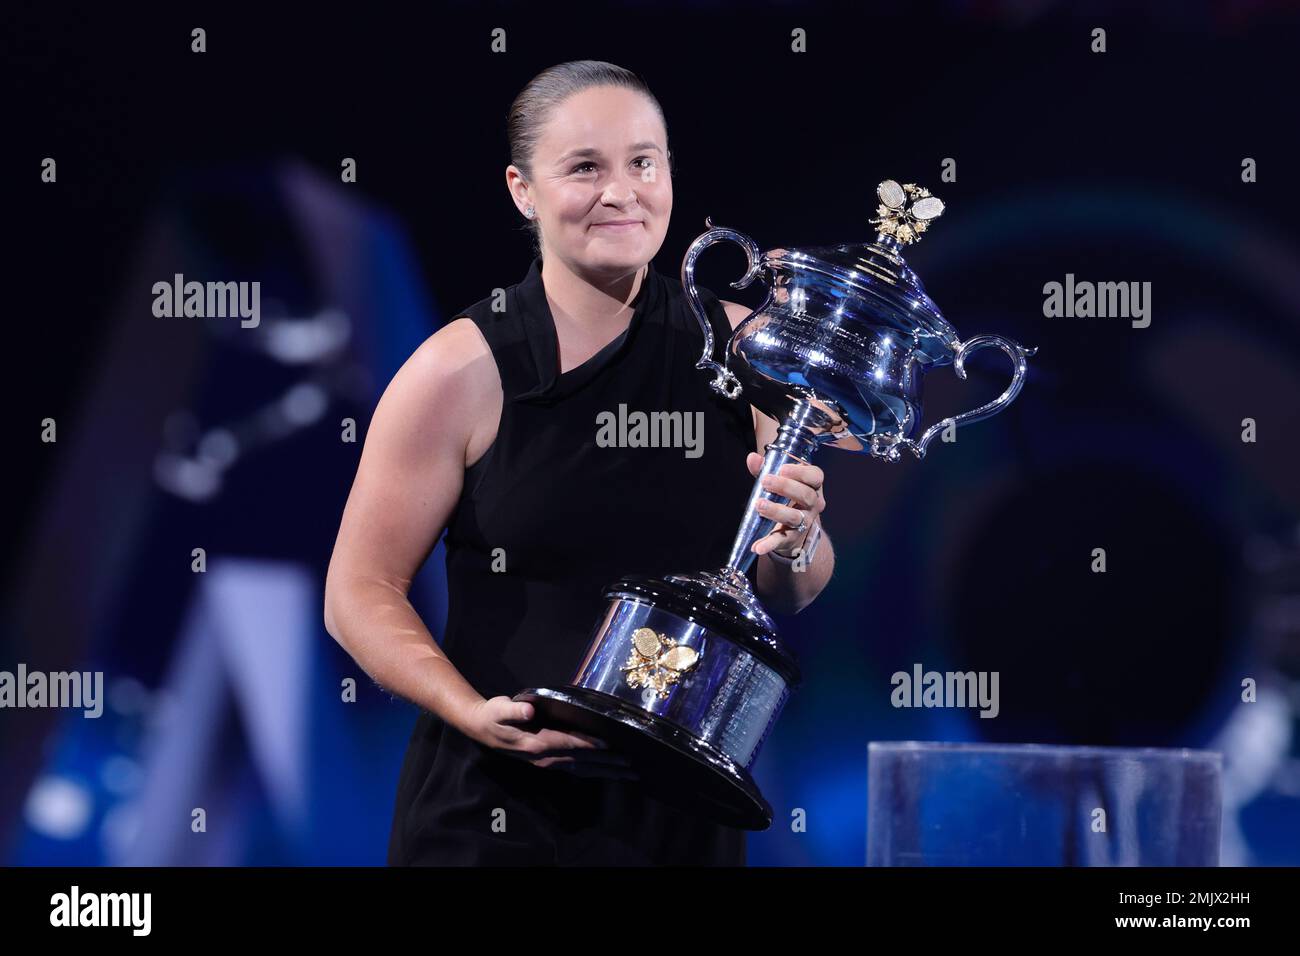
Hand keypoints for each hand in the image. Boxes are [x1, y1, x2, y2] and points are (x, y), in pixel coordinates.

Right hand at [461, 696, 639, 780]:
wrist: (480, 728)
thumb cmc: (493, 714)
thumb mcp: (500, 708)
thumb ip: (514, 709)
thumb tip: (528, 709)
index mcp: (537, 743)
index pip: (569, 744)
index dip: (590, 745)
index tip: (611, 746)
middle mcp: (545, 757)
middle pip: (582, 762)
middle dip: (607, 765)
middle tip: (632, 767)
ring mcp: (547, 762)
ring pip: (582, 770)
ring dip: (605, 772)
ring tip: (628, 774)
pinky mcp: (548, 761)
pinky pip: (575, 770)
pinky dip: (593, 771)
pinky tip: (607, 773)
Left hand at [745, 453, 825, 557]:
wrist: (794, 528)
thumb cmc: (786, 496)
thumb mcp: (777, 480)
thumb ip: (765, 468)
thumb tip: (752, 458)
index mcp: (812, 486)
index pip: (816, 476)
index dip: (801, 472)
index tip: (783, 469)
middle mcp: (813, 504)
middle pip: (806, 495)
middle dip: (786, 487)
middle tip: (766, 481)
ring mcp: (804, 522)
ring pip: (795, 517)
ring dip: (776, 511)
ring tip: (759, 505)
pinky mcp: (791, 538)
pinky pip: (781, 540)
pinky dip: (769, 544)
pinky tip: (757, 547)